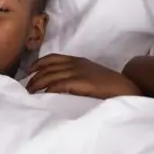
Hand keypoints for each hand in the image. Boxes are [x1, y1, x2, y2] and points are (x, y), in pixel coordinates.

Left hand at [26, 54, 140, 98]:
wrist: (127, 89)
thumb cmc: (110, 86)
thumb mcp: (92, 75)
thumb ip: (78, 77)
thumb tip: (61, 85)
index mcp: (78, 61)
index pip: (53, 58)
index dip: (38, 64)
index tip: (30, 72)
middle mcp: (76, 64)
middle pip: (48, 67)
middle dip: (34, 77)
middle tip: (27, 87)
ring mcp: (78, 72)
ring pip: (50, 76)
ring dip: (37, 85)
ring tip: (30, 94)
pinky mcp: (81, 83)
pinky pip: (59, 85)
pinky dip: (48, 90)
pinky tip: (43, 96)